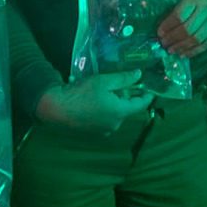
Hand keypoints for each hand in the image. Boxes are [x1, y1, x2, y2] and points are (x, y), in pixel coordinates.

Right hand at [36, 71, 153, 132]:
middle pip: (126, 108)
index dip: (147, 96)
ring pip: (115, 113)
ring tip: (103, 88)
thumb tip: (139, 75)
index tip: (151, 88)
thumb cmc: (81, 93)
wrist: (56, 108)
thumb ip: (123, 79)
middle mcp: (115, 124)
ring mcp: (103, 130)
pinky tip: (93, 98)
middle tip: (120, 82)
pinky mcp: (93, 131)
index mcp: (120, 112)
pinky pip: (104, 117)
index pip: (141, 105)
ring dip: (113, 101)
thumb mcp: (104, 81)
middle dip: (126, 96)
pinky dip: (104, 108)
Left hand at [158, 0, 206, 57]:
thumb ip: (181, 6)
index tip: (159, 33)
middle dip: (173, 39)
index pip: (179, 15)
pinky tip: (184, 54)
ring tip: (171, 50)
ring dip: (182, 47)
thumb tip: (164, 25)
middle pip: (187, 29)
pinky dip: (194, 51)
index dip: (168, 26)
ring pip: (197, 39)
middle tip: (164, 44)